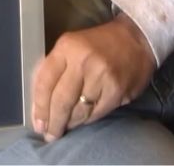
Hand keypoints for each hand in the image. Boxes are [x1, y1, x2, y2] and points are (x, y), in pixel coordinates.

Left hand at [31, 14, 154, 142]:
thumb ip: (54, 69)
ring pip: (79, 111)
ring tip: (66, 127)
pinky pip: (96, 113)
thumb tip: (38, 104)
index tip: (37, 124)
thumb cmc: (98, 44)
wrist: (136, 38)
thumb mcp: (71, 47)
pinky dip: (88, 120)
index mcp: (67, 47)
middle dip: (54, 122)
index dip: (39, 106)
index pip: (45, 82)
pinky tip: (84, 120)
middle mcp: (83, 61)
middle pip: (61, 100)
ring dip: (71, 123)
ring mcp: (101, 76)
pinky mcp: (116, 89)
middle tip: (50, 135)